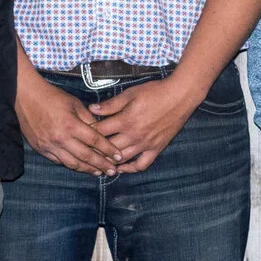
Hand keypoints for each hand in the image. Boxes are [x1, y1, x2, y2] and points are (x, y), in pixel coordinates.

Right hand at [17, 62, 119, 173]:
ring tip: (98, 173)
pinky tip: (79, 167)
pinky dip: (70, 165)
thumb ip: (89, 119)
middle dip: (101, 165)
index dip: (108, 150)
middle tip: (112, 171)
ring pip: (72, 163)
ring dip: (87, 169)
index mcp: (71, 125)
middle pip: (85, 156)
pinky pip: (58, 161)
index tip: (118, 156)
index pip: (95, 141)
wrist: (26, 97)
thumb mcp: (75, 104)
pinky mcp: (41, 149)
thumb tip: (101, 132)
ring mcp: (49, 146)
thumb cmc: (52, 97)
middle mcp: (61, 138)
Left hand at [87, 78, 201, 173]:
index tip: (80, 134)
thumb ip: (111, 104)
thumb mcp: (130, 94)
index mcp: (125, 120)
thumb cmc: (155, 92)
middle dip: (95, 150)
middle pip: (108, 148)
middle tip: (85, 151)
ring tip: (99, 161)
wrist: (180, 96)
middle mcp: (134, 135)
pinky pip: (141, 165)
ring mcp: (145, 144)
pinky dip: (130, 169)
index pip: (100, 131)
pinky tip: (121, 168)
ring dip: (109, 162)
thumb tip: (92, 109)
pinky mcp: (156, 148)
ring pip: (122, 159)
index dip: (87, 133)